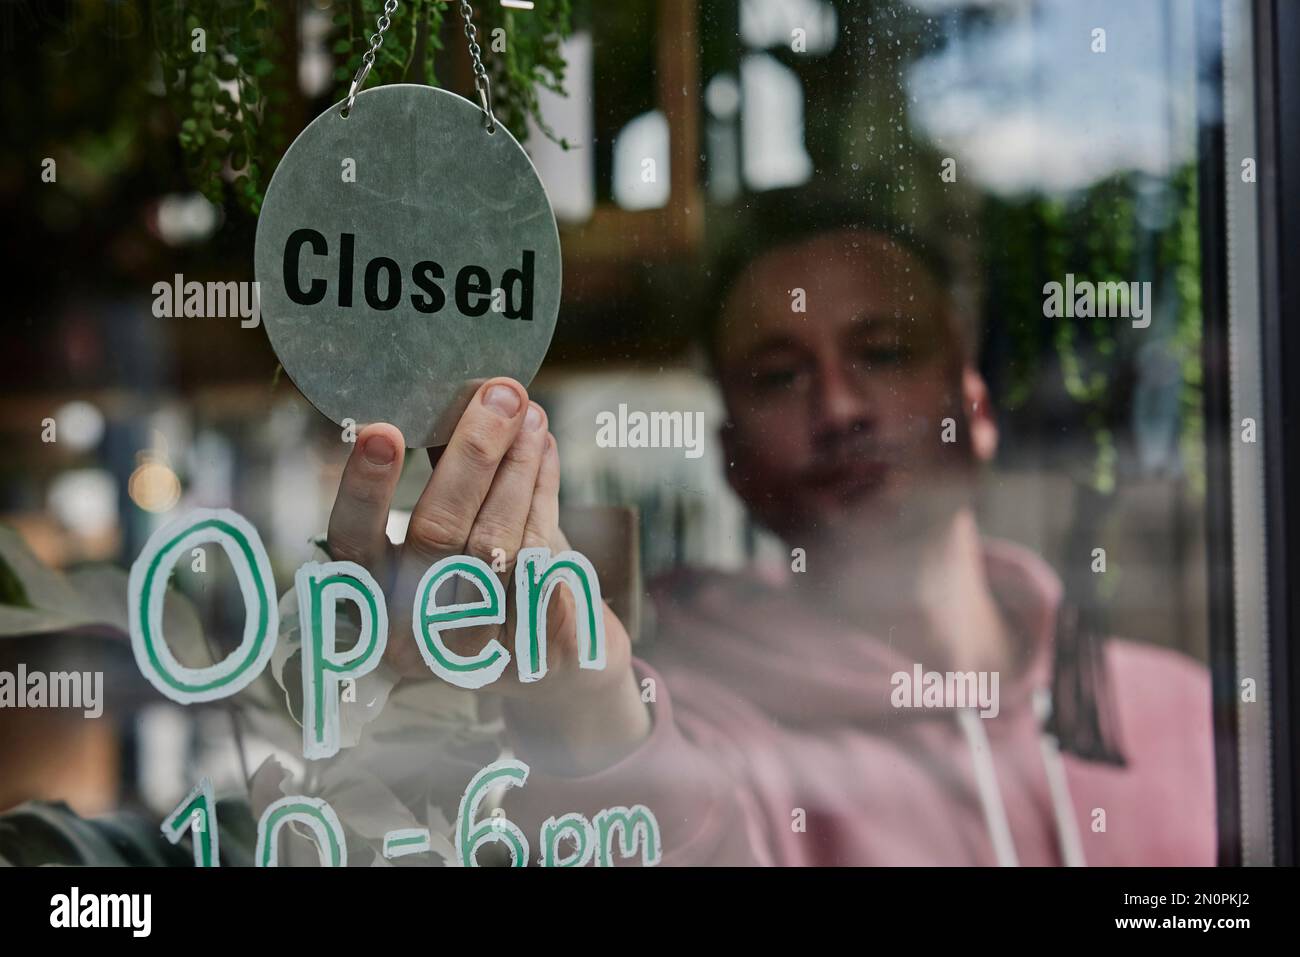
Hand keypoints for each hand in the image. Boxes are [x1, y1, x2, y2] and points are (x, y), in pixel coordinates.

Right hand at [326, 377, 649, 773]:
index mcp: (374, 602)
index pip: (356, 544)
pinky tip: (545, 451)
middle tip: (498, 394)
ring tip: (528, 414)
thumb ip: (448, 475)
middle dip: (472, 455)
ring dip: (516, 467)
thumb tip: (463, 395)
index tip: (382, 431)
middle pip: (438, 535)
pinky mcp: (534, 646)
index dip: (365, 490)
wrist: (552, 666)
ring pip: (496, 544)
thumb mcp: (453, 534)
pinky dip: (543, 494)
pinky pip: (541, 556)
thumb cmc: (488, 581)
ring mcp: (476, 646)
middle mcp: (415, 633)